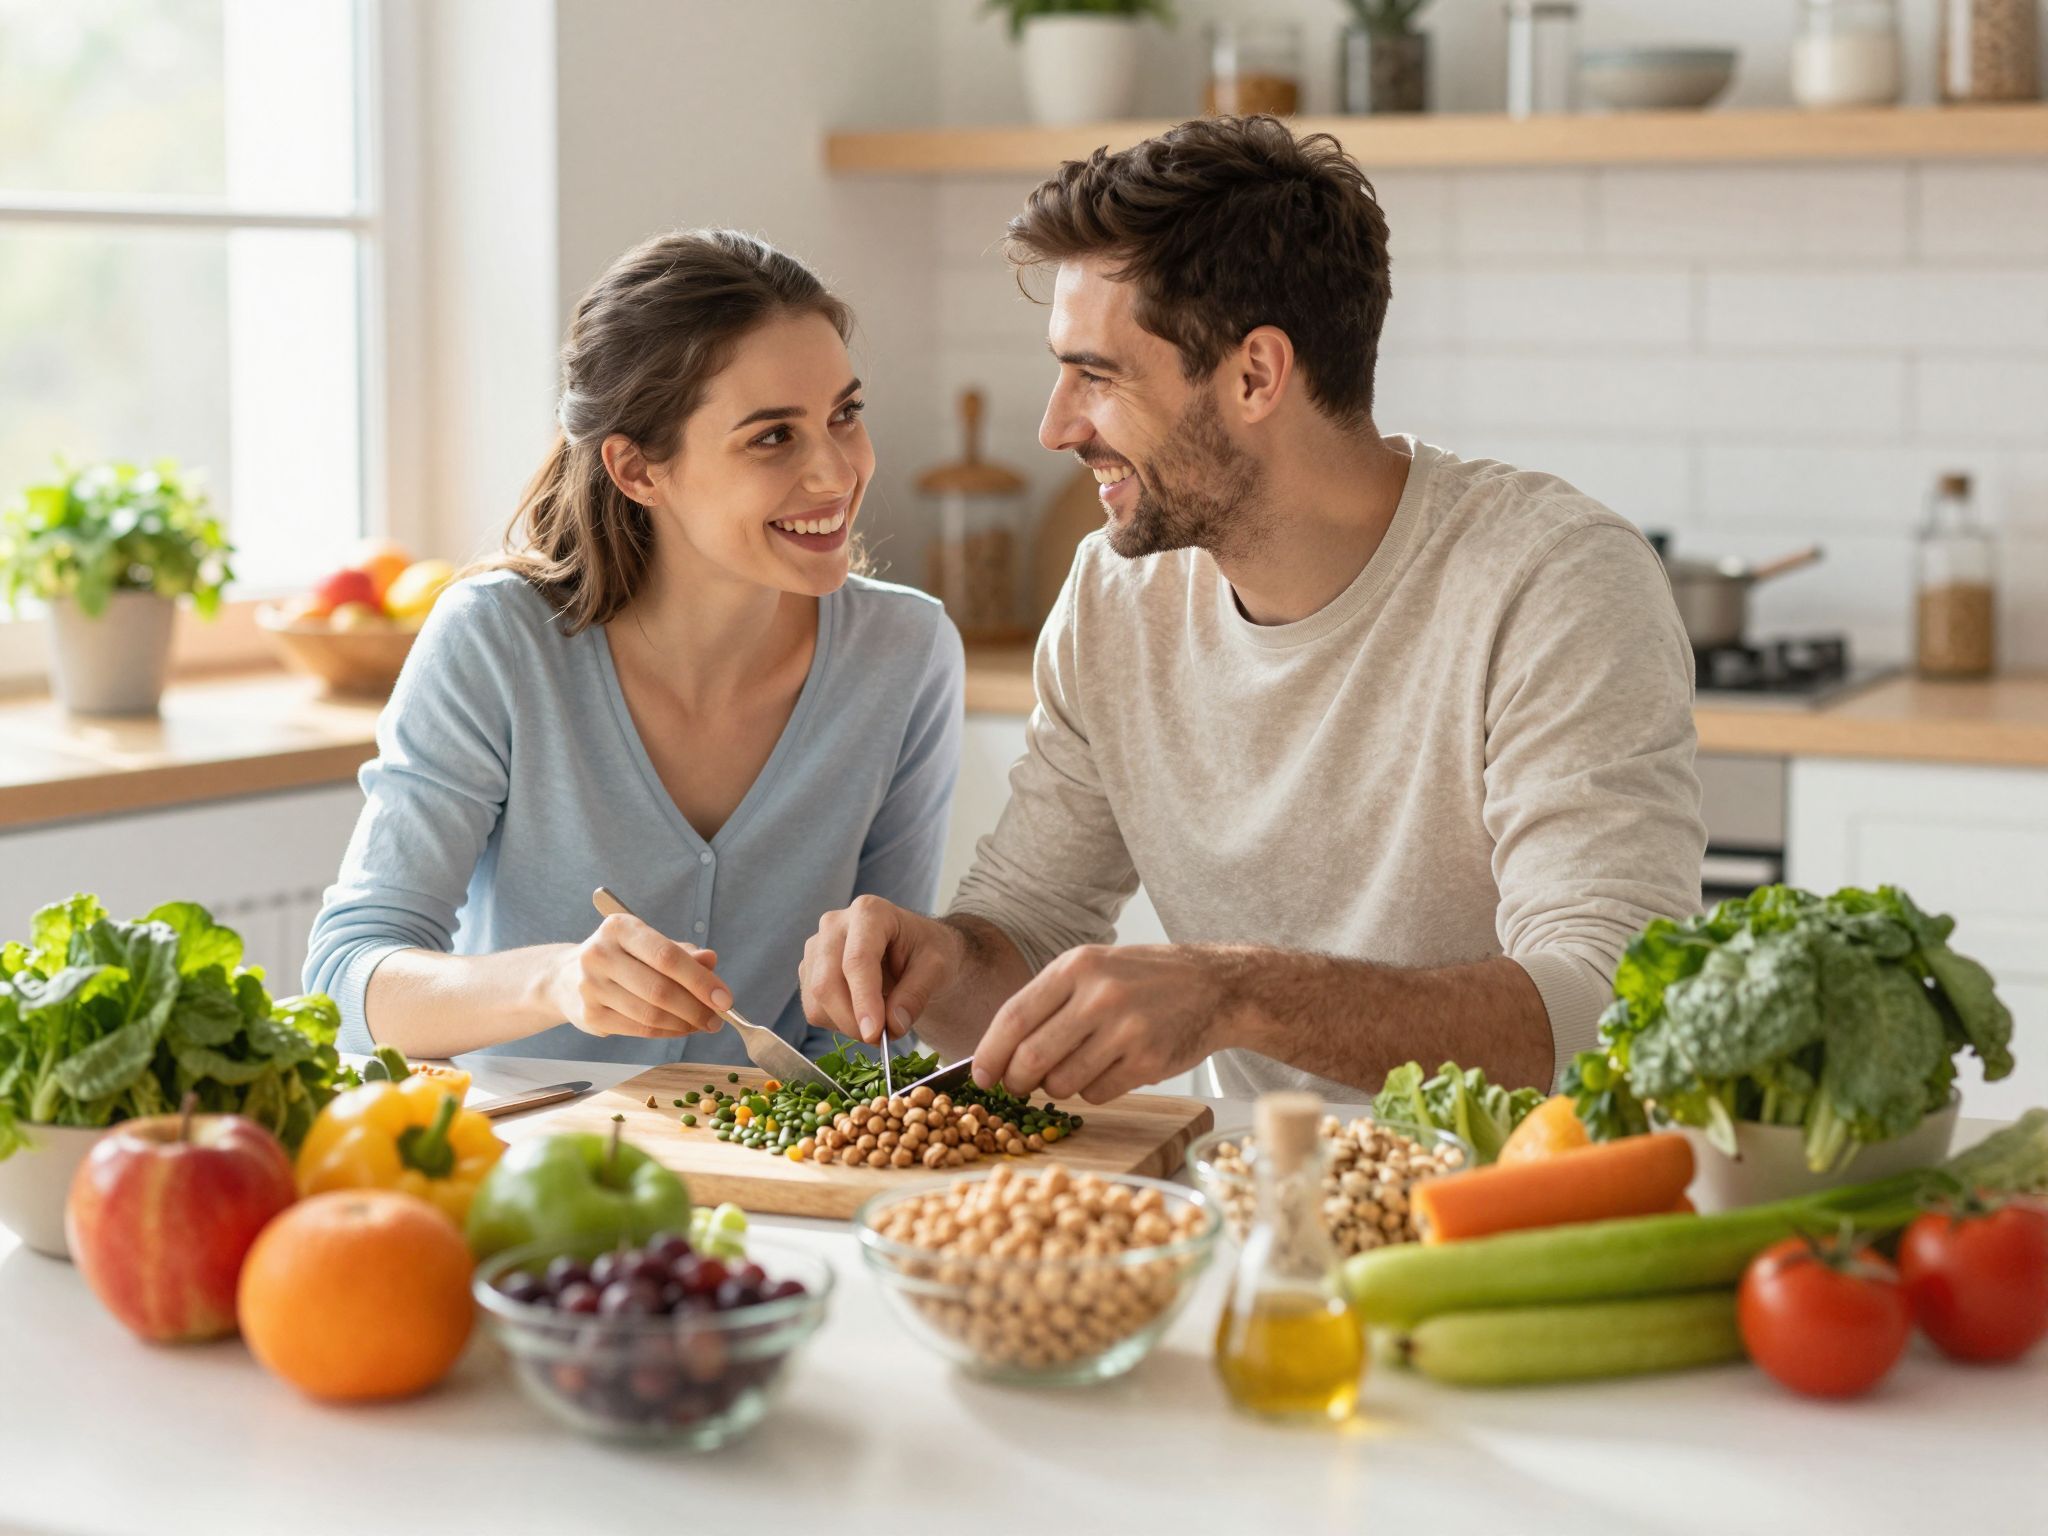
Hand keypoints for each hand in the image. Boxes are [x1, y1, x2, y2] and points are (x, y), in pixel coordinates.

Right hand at [552, 913, 731, 1038]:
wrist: (567, 978)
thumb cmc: (622, 958)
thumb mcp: (650, 945)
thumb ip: (683, 954)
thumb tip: (711, 961)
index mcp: (619, 928)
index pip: (667, 956)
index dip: (700, 980)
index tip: (725, 999)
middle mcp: (600, 954)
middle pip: (660, 989)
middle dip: (697, 1008)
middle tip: (719, 1018)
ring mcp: (591, 987)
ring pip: (651, 1014)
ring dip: (685, 1023)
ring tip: (703, 1024)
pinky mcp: (590, 1015)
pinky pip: (639, 1029)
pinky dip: (667, 1032)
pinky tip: (681, 1029)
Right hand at [801, 895, 963, 1045]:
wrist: (913, 948)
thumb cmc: (925, 951)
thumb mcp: (936, 967)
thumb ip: (916, 994)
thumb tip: (893, 1026)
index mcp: (869, 912)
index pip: (857, 960)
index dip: (864, 1000)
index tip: (875, 1033)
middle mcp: (834, 924)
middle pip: (826, 982)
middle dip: (852, 1020)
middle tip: (881, 1039)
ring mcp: (816, 946)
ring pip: (816, 999)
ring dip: (846, 1025)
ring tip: (878, 1023)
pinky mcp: (809, 969)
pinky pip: (813, 1008)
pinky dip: (837, 1023)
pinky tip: (861, 1014)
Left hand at [972, 944, 1235, 1102]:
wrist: (1213, 987)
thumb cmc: (1141, 979)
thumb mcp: (1091, 967)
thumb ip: (1047, 1001)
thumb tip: (1000, 1051)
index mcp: (1076, 967)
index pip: (1014, 1017)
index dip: (989, 1053)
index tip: (980, 1076)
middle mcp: (1099, 996)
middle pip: (1031, 1057)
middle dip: (1016, 1080)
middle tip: (1017, 1085)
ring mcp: (1126, 1031)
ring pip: (1062, 1083)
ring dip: (1057, 1088)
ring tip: (1074, 1069)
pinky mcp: (1148, 1062)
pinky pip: (1097, 1094)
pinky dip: (1092, 1091)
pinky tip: (1109, 1069)